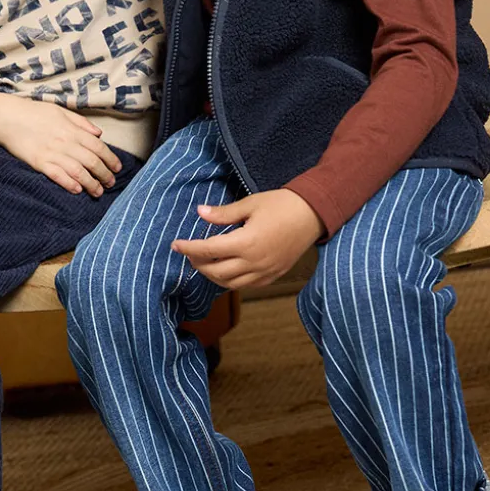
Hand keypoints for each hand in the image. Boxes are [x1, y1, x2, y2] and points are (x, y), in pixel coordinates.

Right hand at [0, 90, 121, 195]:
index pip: (98, 146)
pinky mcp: (38, 162)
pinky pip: (57, 175)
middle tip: (111, 183)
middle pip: (92, 161)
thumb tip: (99, 134)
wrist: (7, 117)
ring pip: (78, 171)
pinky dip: (69, 183)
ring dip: (90, 183)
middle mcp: (65, 141)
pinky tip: (77, 190)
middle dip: (104, 174)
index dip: (111, 159)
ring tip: (98, 192)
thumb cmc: (34, 112)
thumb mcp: (61, 111)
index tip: (118, 168)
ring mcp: (52, 152)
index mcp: (72, 129)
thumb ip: (81, 122)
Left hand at [171, 189, 323, 290]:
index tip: (176, 244)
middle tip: (189, 252)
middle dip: (197, 264)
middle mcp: (254, 262)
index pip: (208, 250)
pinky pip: (246, 285)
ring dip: (212, 275)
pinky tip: (225, 269)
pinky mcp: (273, 276)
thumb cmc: (282, 204)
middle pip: (215, 272)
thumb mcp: (249, 204)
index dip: (189, 248)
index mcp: (246, 243)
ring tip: (204, 262)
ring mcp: (265, 272)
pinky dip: (230, 281)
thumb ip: (223, 214)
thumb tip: (199, 212)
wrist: (313, 214)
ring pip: (229, 284)